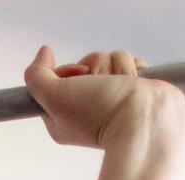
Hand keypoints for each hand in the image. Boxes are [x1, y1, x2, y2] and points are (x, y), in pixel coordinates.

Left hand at [24, 47, 179, 149]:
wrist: (147, 121)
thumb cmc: (99, 113)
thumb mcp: (52, 96)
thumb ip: (37, 75)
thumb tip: (44, 53)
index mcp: (63, 116)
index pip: (58, 76)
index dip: (68, 70)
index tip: (79, 74)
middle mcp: (87, 107)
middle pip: (87, 63)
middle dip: (97, 66)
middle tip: (104, 84)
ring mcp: (113, 97)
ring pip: (109, 59)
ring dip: (118, 67)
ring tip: (124, 86)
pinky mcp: (135, 88)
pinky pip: (130, 62)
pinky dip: (134, 67)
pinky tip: (136, 82)